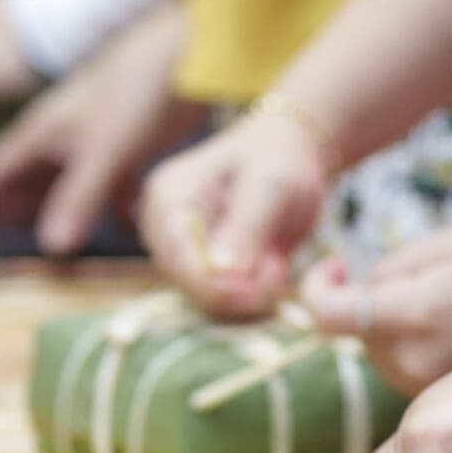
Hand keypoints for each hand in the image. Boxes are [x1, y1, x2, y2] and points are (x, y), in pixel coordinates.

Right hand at [0, 5, 198, 255]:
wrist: (184, 55)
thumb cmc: (134, 91)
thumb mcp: (103, 150)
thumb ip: (77, 197)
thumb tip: (50, 247)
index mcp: (43, 131)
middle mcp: (64, 137)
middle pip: (29, 179)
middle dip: (14, 208)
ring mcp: (96, 141)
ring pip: (67, 183)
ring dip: (59, 210)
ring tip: (50, 242)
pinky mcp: (129, 147)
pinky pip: (112, 183)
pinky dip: (113, 205)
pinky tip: (125, 225)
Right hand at [139, 105, 331, 319]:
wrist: (287, 154)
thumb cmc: (278, 159)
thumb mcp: (271, 184)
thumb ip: (247, 226)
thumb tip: (223, 272)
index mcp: (168, 198)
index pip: (175, 255)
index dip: (210, 283)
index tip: (251, 293)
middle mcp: (164, 229)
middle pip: (186, 282)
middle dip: (235, 289)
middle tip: (277, 270)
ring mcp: (182, 251)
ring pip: (206, 297)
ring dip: (248, 293)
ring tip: (278, 262)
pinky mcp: (203, 268)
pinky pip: (223, 298)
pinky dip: (252, 293)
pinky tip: (274, 267)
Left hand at [300, 225, 451, 394]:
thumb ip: (395, 266)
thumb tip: (360, 285)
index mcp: (409, 316)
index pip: (327, 312)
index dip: (318, 286)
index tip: (334, 267)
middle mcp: (408, 362)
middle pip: (358, 332)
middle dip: (371, 305)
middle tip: (417, 282)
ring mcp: (422, 389)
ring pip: (383, 352)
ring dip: (396, 328)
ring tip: (448, 307)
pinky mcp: (439, 405)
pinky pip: (407, 369)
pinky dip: (418, 348)